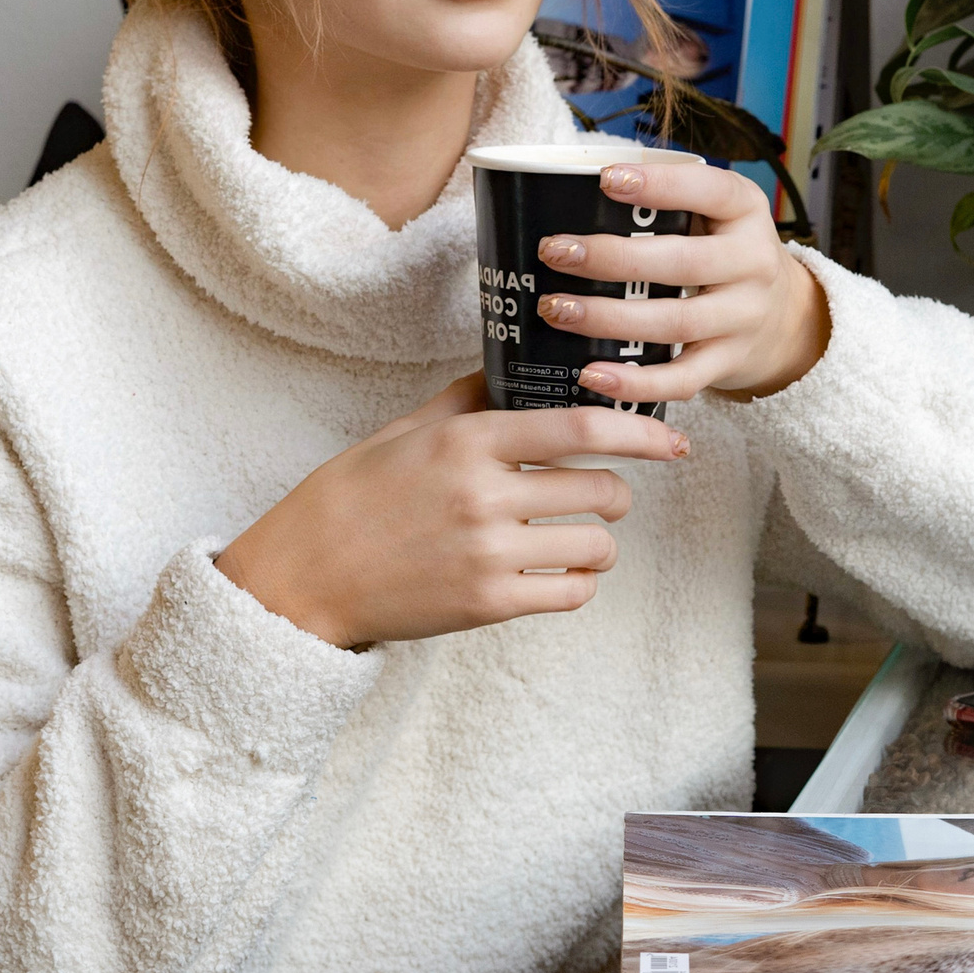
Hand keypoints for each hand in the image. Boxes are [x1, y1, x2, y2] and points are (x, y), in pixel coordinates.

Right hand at [213, 375, 688, 647]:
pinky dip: (576, 583)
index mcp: (466, 442)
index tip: (670, 437)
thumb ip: (467, 399)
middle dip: (617, 493)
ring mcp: (487, 554)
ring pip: (596, 547)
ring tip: (576, 539)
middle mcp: (483, 496)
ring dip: (599, 542)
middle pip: (601, 489)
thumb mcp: (404, 430)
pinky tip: (555, 573)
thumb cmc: (350, 497)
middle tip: (604, 494)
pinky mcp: (486, 605)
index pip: (577, 427)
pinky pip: (570, 594)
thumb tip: (516, 367)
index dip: (637, 429)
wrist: (302, 577)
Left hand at [535, 162, 830, 404]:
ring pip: (675, 323)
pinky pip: (681, 379)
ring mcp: (743, 318)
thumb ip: (665, 199)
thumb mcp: (714, 212)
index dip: (659, 185)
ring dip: (609, 319)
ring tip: (556, 309)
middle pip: (682, 263)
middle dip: (611, 259)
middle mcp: (753, 263)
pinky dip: (635, 382)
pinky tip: (590, 374)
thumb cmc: (722, 250)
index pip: (708, 190)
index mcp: (745, 210)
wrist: (782, 316)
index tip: (605, 179)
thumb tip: (573, 188)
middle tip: (555, 252)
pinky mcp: (728, 362)